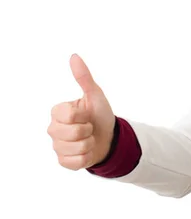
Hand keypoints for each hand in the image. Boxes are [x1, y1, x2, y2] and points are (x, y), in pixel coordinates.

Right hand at [47, 54, 115, 169]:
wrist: (109, 137)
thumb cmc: (100, 115)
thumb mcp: (95, 95)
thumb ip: (84, 77)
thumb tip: (74, 56)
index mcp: (58, 112)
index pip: (70, 115)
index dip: (84, 115)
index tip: (87, 114)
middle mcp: (53, 129)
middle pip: (73, 132)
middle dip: (88, 129)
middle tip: (89, 127)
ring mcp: (57, 146)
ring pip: (77, 147)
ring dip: (90, 143)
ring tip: (89, 138)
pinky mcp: (63, 161)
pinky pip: (77, 162)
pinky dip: (87, 157)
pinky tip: (87, 151)